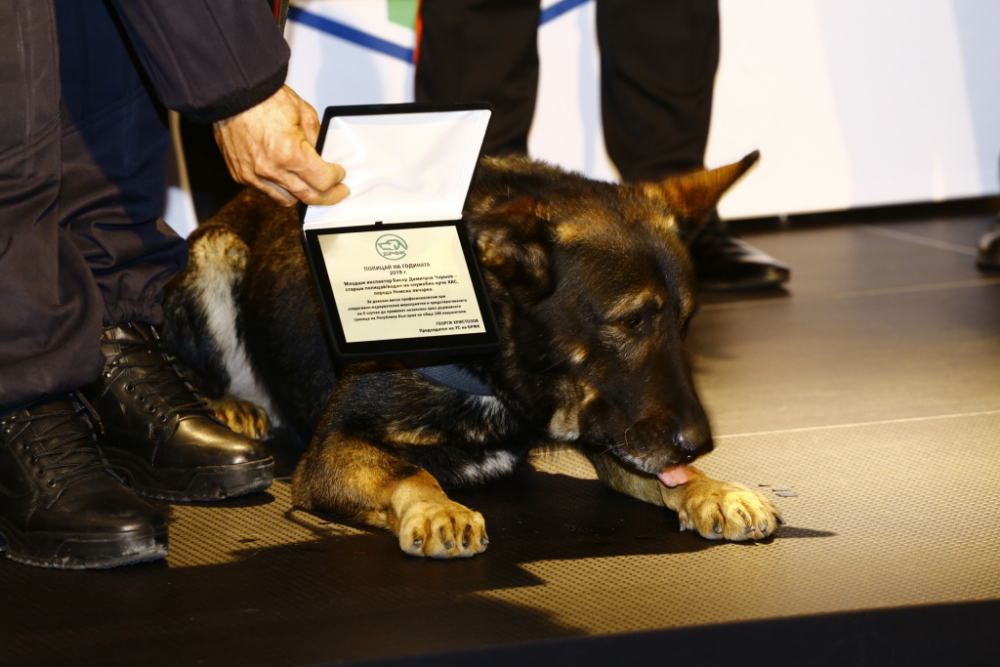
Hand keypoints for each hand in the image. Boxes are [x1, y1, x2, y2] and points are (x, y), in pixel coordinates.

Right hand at [213, 85, 348, 206]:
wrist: (232, 95)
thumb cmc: (263, 100)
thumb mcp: (304, 113)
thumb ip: (318, 140)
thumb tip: (326, 157)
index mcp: (289, 153)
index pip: (322, 181)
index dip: (336, 179)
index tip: (339, 174)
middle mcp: (270, 169)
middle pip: (308, 197)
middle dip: (328, 196)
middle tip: (337, 191)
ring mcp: (253, 175)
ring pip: (288, 200)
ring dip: (303, 194)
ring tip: (311, 184)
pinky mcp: (241, 176)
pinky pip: (267, 191)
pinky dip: (281, 187)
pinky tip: (288, 176)